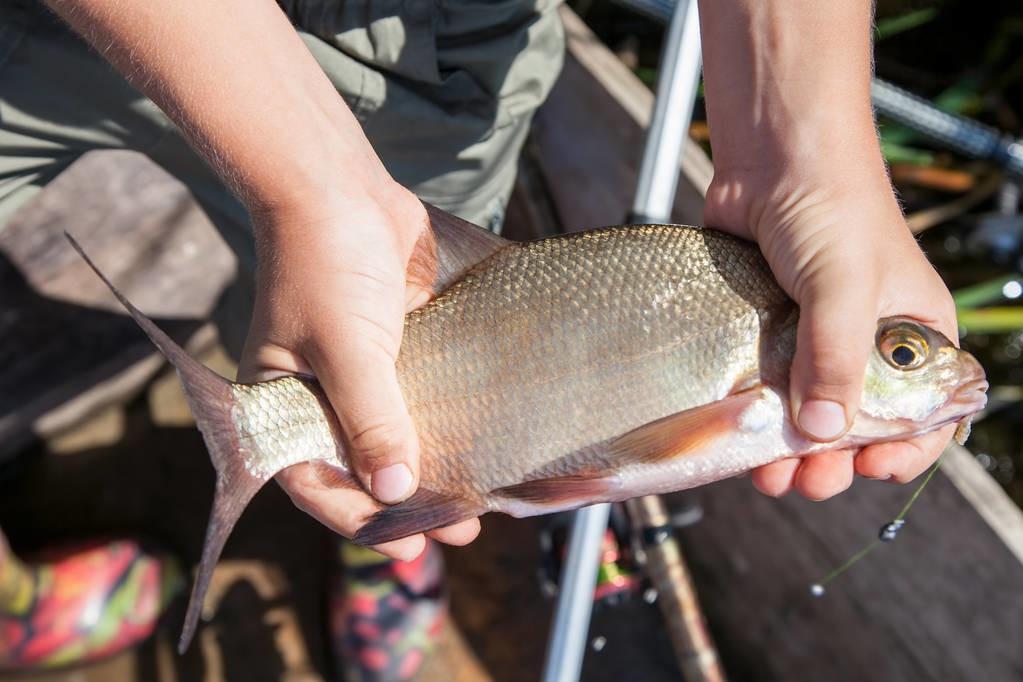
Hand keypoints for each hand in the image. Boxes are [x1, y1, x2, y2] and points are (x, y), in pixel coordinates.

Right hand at [238, 184, 479, 559]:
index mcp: (281, 406)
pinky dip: (442, 420)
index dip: (361, 520)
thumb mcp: (345, 348)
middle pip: (360, 468)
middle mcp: (317, 397)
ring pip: (394, 436)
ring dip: (431, 466)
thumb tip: (397, 490)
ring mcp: (359, 372)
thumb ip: (371, 419)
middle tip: (460, 529)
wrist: (337, 185)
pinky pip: (418, 395)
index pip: (315, 482)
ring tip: (478, 499)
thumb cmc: (323, 262)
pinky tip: (477, 440)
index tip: (412, 545)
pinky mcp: (395, 346)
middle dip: (408, 503)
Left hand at [705, 169, 958, 499]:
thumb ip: (834, 359)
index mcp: (912, 335)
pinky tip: (737, 436)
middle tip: (809, 481)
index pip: (925, 413)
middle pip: (857, 425)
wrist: (771, 155)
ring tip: (768, 476)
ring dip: (788, 452)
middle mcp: (865, 344)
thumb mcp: (844, 286)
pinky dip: (754, 416)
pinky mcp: (766, 330)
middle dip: (833, 462)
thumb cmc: (830, 206)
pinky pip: (764, 387)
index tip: (870, 470)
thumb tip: (820, 435)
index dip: (904, 449)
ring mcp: (812, 338)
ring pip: (804, 414)